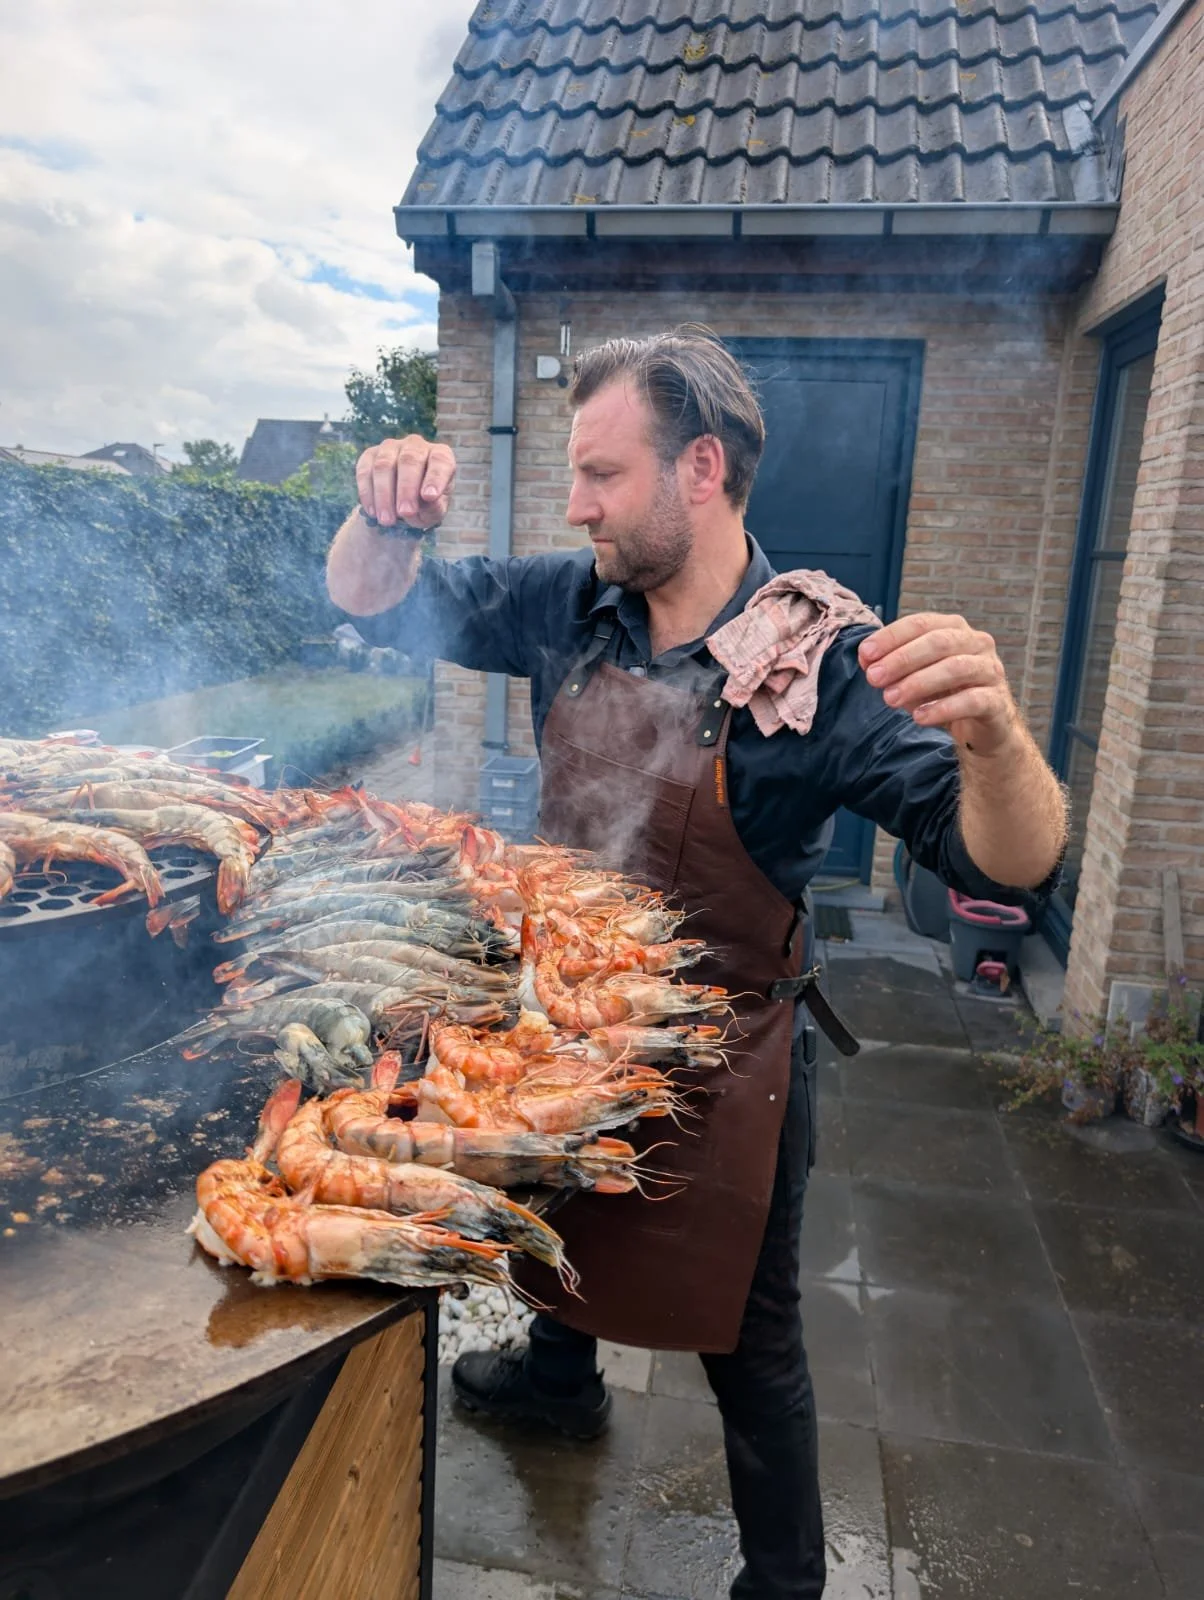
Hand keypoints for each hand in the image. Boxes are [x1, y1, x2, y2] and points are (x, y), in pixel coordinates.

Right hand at [355, 435, 455, 529]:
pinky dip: (368, 493)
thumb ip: (434, 507)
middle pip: (409, 460)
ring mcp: (391, 447)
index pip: (439, 461)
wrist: (402, 503)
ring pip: (384, 465)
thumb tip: (428, 500)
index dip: (435, 477)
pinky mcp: (370, 454)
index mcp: (440, 455)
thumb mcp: (434, 511)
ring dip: (384, 494)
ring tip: (387, 520)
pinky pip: (365, 470)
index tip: (430, 497)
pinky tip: (373, 512)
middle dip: (406, 489)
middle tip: (405, 513)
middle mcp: (416, 445)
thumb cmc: (426, 504)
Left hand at [858, 612, 1018, 756]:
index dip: (891, 637)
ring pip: (956, 668)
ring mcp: (990, 670)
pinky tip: (919, 717)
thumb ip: (891, 665)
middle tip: (873, 678)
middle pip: (938, 642)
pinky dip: (943, 708)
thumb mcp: (914, 676)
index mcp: (954, 629)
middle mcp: (976, 643)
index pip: (920, 623)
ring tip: (890, 699)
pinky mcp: (997, 701)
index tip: (865, 654)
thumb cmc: (946, 693)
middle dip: (902, 659)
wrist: (983, 728)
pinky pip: (972, 701)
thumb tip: (866, 659)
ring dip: (918, 683)